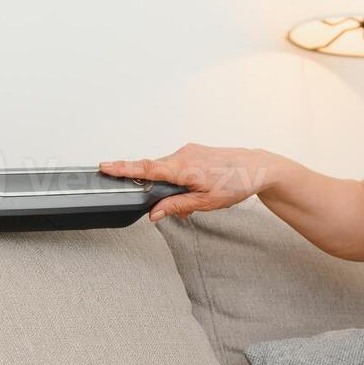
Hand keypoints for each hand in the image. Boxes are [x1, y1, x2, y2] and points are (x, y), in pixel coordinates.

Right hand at [98, 144, 273, 221]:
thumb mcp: (207, 202)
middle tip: (173, 207)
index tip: (105, 166)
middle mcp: (183, 154)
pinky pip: (177, 166)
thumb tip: (154, 214)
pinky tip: (196, 189)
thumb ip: (177, 206)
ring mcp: (188, 151)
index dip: (123, 168)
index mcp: (184, 167)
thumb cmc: (238, 183)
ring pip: (167, 170)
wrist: (258, 167)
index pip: (146, 168)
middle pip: (155, 172)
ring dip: (172, 187)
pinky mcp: (193, 151)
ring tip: (194, 199)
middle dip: (158, 191)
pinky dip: (180, 179)